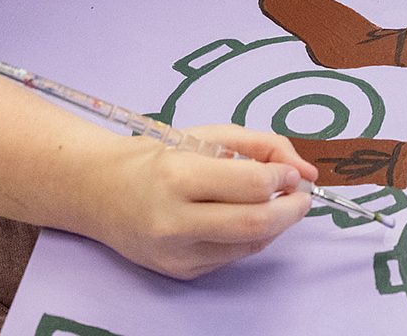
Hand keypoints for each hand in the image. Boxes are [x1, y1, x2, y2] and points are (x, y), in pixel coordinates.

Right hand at [79, 124, 320, 279]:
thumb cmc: (157, 157)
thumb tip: (306, 171)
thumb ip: (262, 146)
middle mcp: (174, 220)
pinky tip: (244, 217)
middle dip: (293, 209)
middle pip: (256, 223)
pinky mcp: (180, 271)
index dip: (284, 177)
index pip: (251, 184)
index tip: (293, 172)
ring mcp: (176, 252)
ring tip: (275, 202)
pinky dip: (251, 237)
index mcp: (177, 176)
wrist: (101, 192)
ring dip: (276, 224)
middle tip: (303, 195)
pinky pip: (233, 256)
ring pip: (250, 245)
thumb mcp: (208, 135)